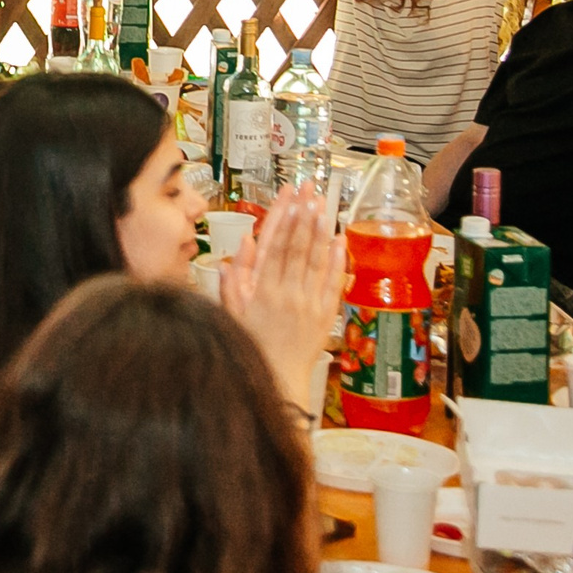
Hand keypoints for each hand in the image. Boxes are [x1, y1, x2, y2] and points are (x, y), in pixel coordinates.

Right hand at [220, 183, 344, 397]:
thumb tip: (237, 249)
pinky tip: (340, 242)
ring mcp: (309, 305)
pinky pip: (333, 284)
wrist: (278, 379)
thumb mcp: (232, 315)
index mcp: (263, 292)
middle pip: (298, 250)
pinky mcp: (325, 315)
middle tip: (310, 193)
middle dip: (304, 218)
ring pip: (316, 262)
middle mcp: (288, 295)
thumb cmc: (251, 346)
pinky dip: (337, 262)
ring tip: (323, 207)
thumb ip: (232, 282)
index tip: (291, 201)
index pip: (276, 249)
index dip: (285, 222)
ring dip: (320, 233)